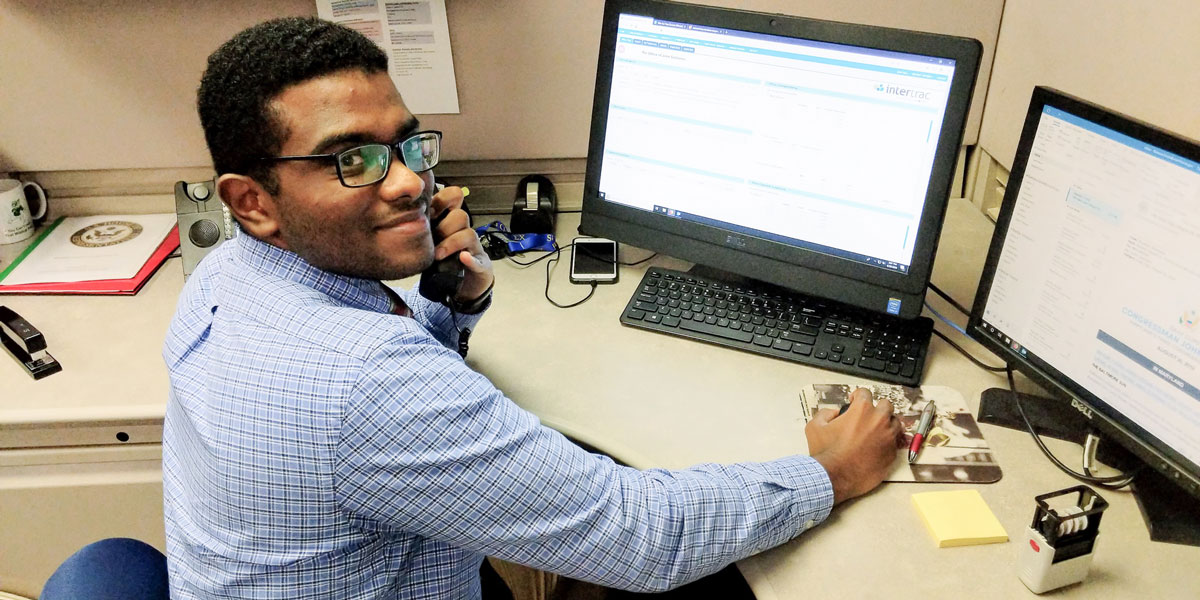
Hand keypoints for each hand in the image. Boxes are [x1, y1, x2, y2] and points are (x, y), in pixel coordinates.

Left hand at [428, 186, 493, 302]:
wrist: (462, 285)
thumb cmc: (442, 260)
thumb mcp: (428, 241)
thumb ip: (418, 229)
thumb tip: (394, 218)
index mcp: (449, 220)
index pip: (454, 197)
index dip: (442, 200)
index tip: (428, 213)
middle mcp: (463, 231)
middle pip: (461, 215)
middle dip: (444, 226)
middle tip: (431, 237)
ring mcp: (473, 247)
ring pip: (469, 234)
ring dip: (452, 243)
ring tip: (437, 255)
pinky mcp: (480, 265)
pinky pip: (479, 260)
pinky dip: (470, 259)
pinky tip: (463, 258)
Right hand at [805, 388, 904, 503]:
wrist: (835, 477)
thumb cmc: (826, 453)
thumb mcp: (814, 427)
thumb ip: (825, 413)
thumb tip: (834, 413)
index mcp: (862, 410)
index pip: (865, 393)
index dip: (857, 396)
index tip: (854, 402)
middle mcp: (879, 421)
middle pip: (886, 405)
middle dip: (877, 408)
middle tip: (868, 416)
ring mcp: (888, 438)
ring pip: (894, 423)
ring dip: (885, 425)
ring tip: (874, 432)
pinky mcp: (892, 454)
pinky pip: (894, 443)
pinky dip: (886, 443)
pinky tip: (875, 448)